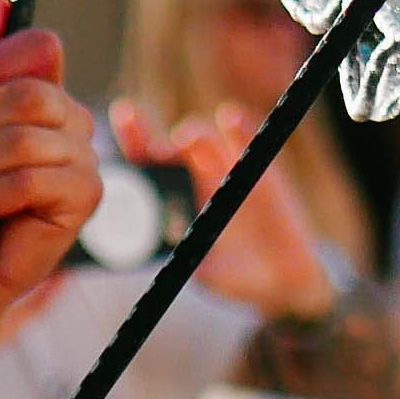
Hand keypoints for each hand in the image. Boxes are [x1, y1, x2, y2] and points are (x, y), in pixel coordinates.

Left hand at [120, 105, 335, 320]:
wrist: (283, 279)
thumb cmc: (235, 278)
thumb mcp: (210, 273)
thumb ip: (195, 263)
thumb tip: (175, 260)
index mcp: (173, 202)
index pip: (142, 170)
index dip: (126, 148)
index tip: (115, 127)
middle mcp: (193, 179)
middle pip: (165, 148)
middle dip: (146, 134)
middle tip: (130, 121)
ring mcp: (227, 170)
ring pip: (203, 141)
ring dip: (193, 136)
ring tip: (186, 139)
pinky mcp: (260, 168)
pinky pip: (248, 140)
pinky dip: (239, 127)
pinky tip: (230, 119)